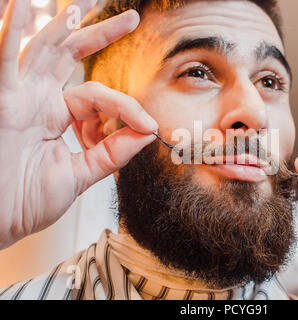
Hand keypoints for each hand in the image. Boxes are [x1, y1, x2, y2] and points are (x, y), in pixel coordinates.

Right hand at [0, 0, 157, 248]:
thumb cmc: (27, 202)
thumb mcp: (81, 175)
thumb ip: (113, 153)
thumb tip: (148, 132)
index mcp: (56, 114)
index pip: (98, 95)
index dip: (127, 106)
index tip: (149, 125)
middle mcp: (36, 99)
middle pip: (71, 55)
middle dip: (99, 32)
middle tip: (132, 17)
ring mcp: (16, 97)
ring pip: (43, 50)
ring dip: (63, 23)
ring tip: (84, 2)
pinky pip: (5, 61)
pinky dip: (12, 34)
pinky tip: (19, 7)